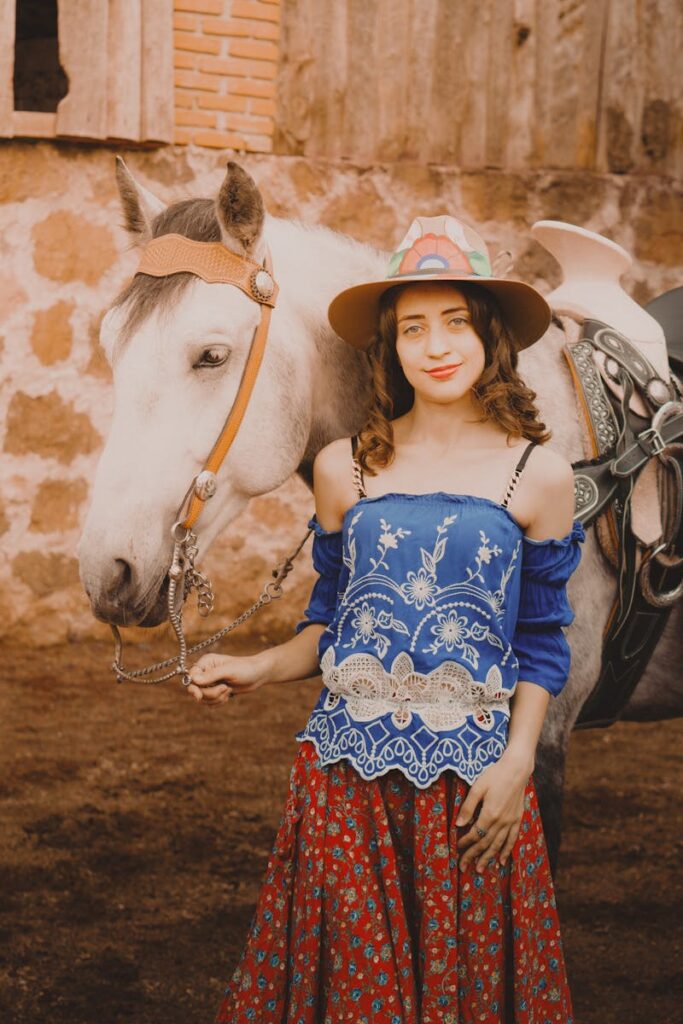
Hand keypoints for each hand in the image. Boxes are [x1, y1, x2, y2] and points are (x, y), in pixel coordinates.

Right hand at [186, 652, 266, 708]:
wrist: (258, 675)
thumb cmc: (245, 668)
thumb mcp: (229, 671)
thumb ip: (211, 675)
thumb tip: (193, 680)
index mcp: (206, 662)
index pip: (190, 677)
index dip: (193, 687)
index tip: (198, 696)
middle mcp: (205, 672)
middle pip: (195, 690)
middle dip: (210, 693)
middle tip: (225, 688)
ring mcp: (210, 683)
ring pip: (203, 699)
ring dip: (217, 697)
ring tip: (229, 689)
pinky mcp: (215, 692)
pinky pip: (210, 703)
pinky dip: (219, 702)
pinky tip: (229, 694)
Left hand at [456, 749, 532, 872]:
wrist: (517, 769)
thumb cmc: (495, 775)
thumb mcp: (477, 787)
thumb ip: (468, 807)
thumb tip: (459, 825)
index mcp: (490, 814)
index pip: (475, 834)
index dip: (465, 843)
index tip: (457, 849)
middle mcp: (501, 821)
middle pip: (485, 843)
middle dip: (473, 856)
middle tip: (464, 868)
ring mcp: (511, 821)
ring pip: (498, 845)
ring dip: (488, 858)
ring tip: (480, 870)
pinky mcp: (518, 819)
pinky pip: (512, 839)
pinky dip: (506, 851)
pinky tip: (502, 861)